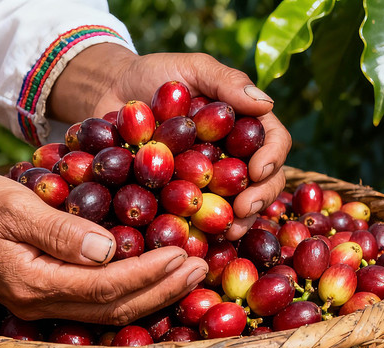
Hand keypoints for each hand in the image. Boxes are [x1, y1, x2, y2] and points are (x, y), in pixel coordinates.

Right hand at [0, 171, 206, 323]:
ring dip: (152, 294)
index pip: (106, 286)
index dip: (148, 272)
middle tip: (199, 267)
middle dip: (161, 289)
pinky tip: (153, 277)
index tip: (182, 253)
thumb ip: (61, 229)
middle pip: (115, 307)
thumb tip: (110, 248)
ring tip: (188, 274)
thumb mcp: (14, 205)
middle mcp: (42, 303)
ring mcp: (42, 304)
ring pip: (109, 310)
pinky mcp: (45, 293)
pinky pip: (97, 302)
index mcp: (35, 283)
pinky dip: (130, 291)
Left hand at [50, 44, 291, 239]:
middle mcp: (234, 158)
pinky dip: (199, 233)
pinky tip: (195, 241)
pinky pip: (195, 221)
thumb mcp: (191, 69)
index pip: (273, 142)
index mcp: (244, 126)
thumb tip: (266, 102)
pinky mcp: (180, 200)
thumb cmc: (156, 75)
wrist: (110, 94)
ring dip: (236, 223)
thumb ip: (226, 82)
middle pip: (262, 182)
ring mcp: (209, 182)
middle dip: (258, 199)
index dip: (272, 158)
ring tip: (226, 232)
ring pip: (236, 208)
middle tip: (243, 210)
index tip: (258, 171)